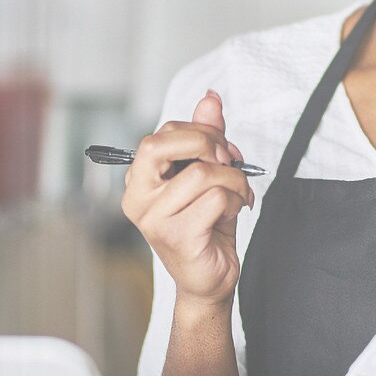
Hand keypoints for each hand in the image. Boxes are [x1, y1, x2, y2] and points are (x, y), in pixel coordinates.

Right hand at [121, 89, 254, 307]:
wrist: (210, 277)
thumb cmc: (207, 224)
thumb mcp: (209, 174)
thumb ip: (206, 136)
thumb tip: (210, 98)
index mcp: (139, 179)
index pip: (162, 134)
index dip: (200, 132)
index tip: (223, 148)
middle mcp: (138, 197)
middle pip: (163, 143)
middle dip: (208, 143)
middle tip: (228, 160)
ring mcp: (154, 218)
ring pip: (203, 173)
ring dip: (234, 179)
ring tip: (238, 195)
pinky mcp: (176, 235)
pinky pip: (216, 198)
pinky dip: (237, 200)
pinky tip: (235, 211)